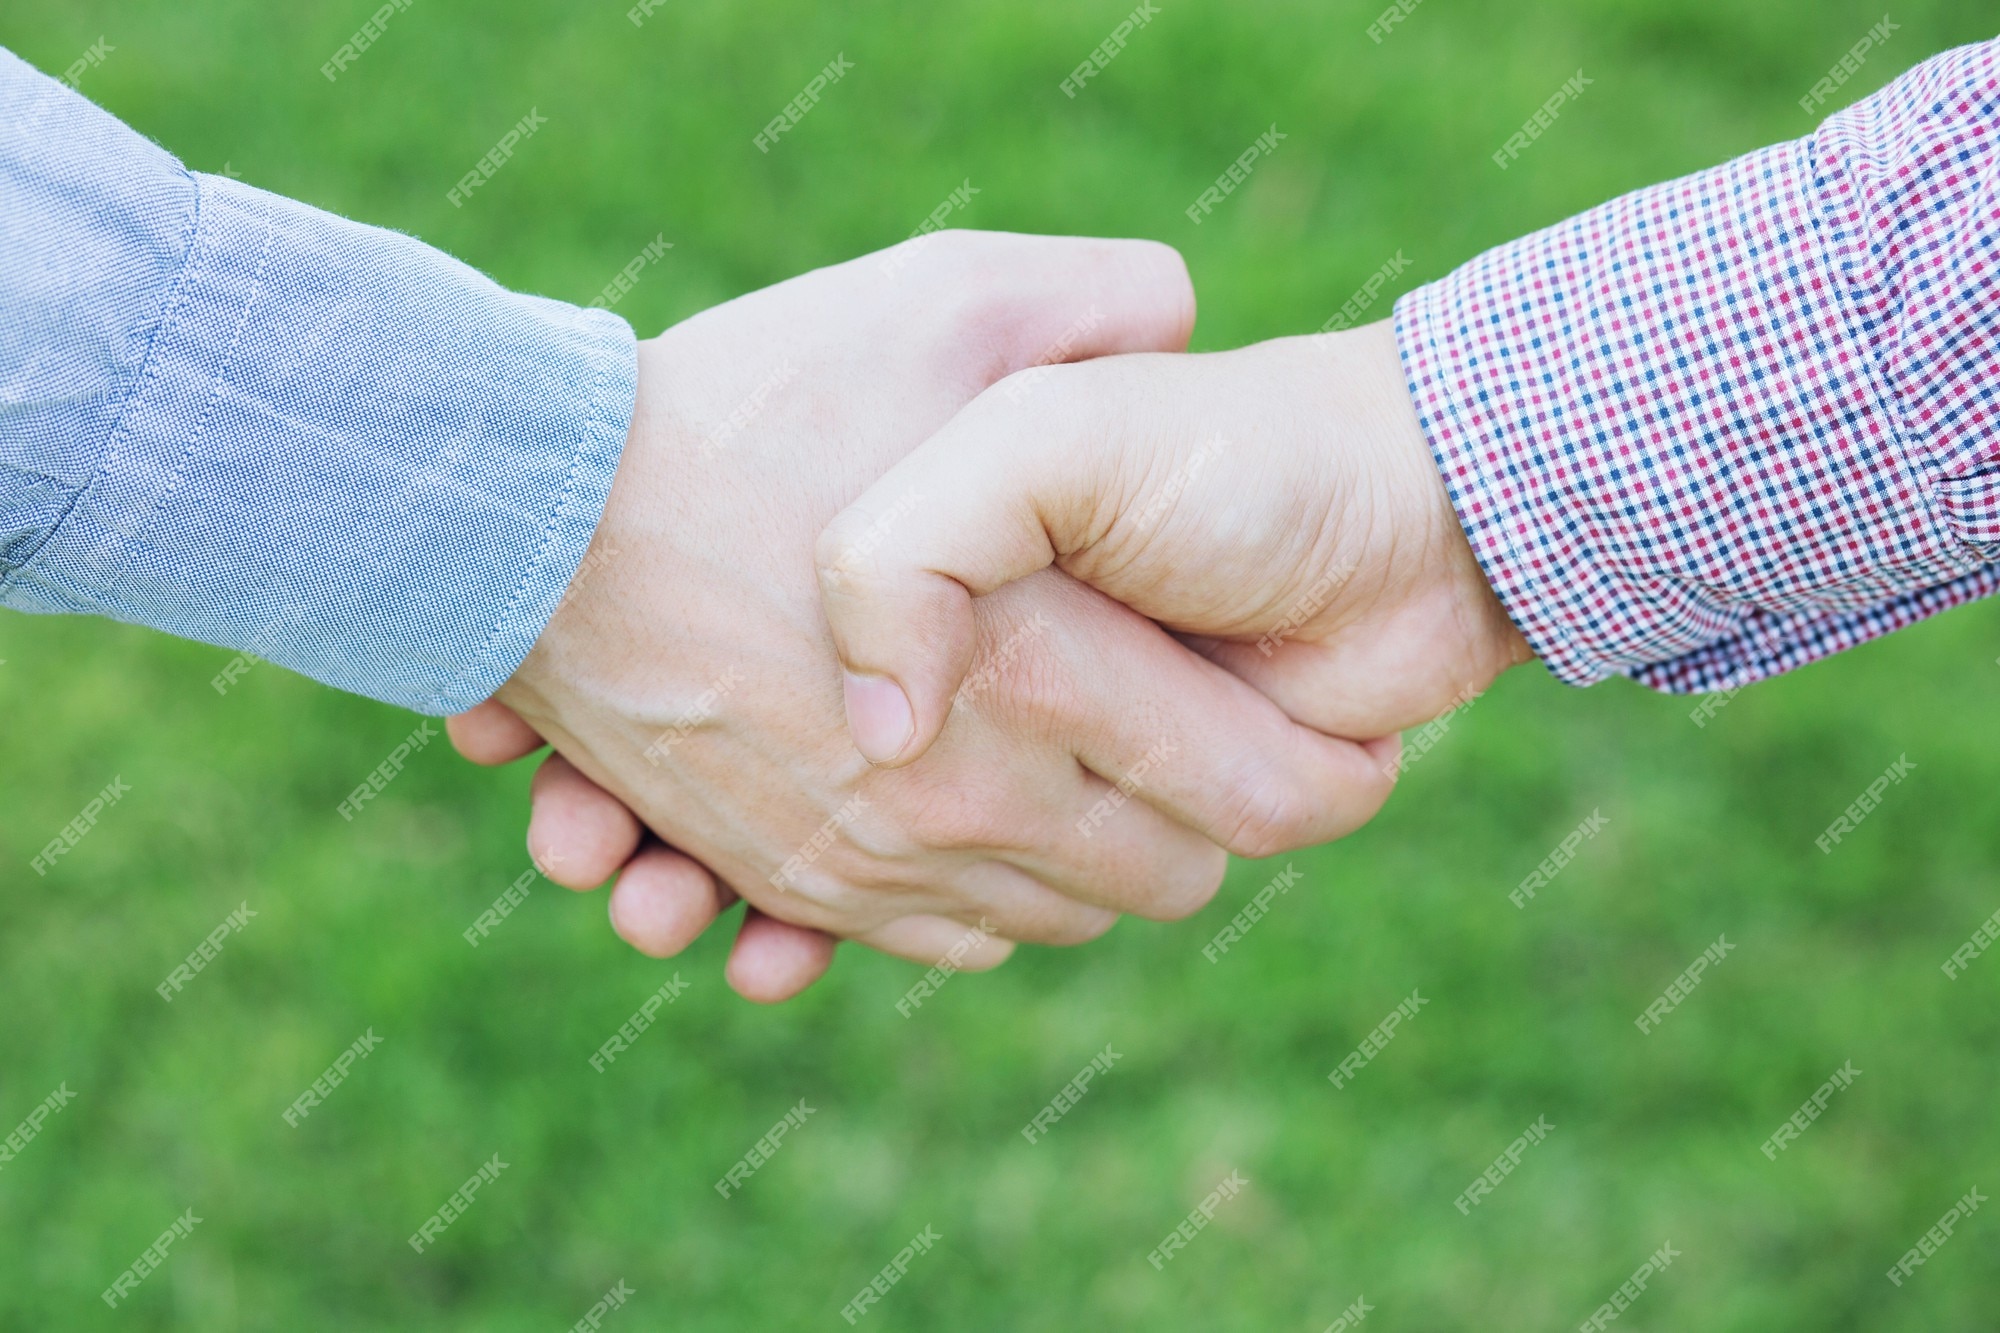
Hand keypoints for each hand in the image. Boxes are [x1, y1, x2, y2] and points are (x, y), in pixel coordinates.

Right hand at [460, 234, 1400, 999]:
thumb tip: (1189, 319)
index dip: (1334, 765)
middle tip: (1206, 740)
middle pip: (1169, 875)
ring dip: (1094, 868)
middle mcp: (975, 797)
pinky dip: (976, 911)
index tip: (1342, 730)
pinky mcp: (795, 883)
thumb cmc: (743, 404)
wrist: (525, 516)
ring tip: (1101, 781)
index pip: (1267, 791)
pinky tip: (978, 835)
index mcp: (1051, 671)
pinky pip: (938, 944)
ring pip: (1056, 921)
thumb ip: (1101, 307)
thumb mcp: (945, 303)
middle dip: (1212, 820)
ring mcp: (878, 860)